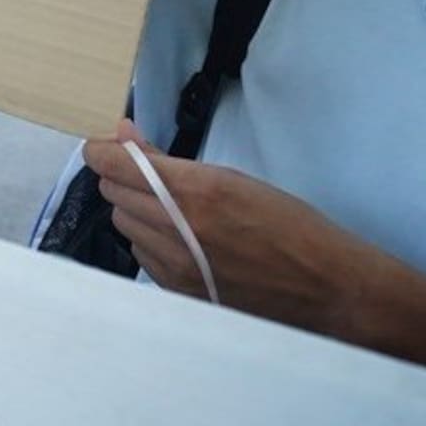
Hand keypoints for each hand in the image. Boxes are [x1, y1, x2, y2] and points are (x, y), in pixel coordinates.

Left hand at [84, 120, 361, 334]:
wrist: (324, 287)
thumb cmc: (285, 222)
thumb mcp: (230, 177)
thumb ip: (166, 159)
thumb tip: (123, 133)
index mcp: (192, 191)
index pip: (113, 164)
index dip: (100, 150)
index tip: (102, 145)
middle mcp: (175, 228)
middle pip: (114, 192)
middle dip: (123, 178)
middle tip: (148, 175)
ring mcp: (174, 265)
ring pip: (124, 224)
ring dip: (135, 211)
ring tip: (170, 210)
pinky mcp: (178, 292)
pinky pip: (142, 255)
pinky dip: (149, 241)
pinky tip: (178, 239)